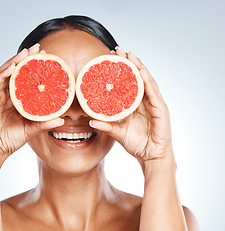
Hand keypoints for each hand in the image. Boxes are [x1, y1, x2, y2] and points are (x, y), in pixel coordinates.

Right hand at [0, 43, 63, 166]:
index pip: (25, 78)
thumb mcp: (31, 129)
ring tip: (27, 52)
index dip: (34, 67)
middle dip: (26, 58)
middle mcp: (5, 94)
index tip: (47, 58)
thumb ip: (44, 123)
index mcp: (15, 99)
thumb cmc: (10, 139)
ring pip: (5, 73)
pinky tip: (13, 66)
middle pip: (16, 71)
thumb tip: (62, 119)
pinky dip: (4, 73)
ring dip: (15, 61)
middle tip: (39, 48)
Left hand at [89, 47, 173, 171]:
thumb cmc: (137, 144)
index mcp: (135, 105)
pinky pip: (153, 92)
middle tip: (117, 50)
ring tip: (129, 54)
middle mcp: (145, 101)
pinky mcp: (161, 109)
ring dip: (138, 66)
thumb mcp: (118, 133)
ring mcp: (154, 103)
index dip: (120, 71)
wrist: (151, 157)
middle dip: (128, 63)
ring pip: (146, 81)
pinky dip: (147, 81)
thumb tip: (90, 121)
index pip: (127, 84)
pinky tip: (141, 71)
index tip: (109, 59)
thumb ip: (106, 126)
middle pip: (136, 78)